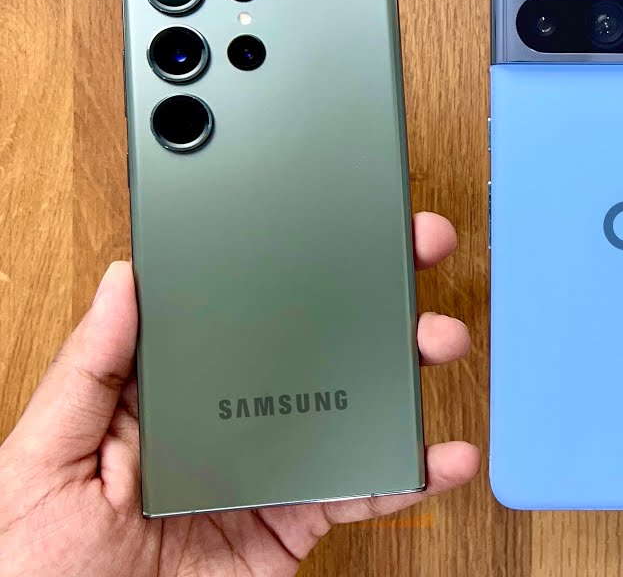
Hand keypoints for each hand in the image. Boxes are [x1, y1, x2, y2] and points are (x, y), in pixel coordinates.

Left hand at [0, 212, 479, 576]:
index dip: (290, 261)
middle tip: (418, 249)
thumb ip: (89, 370)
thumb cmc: (34, 558)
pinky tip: (442, 455)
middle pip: (313, 343)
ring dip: (406, 371)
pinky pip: (363, 492)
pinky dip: (409, 475)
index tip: (332, 219)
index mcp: (167, 390)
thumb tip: (123, 280)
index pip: (239, 308)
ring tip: (439, 341)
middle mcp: (230, 418)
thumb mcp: (44, 454)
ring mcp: (270, 468)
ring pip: (353, 406)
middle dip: (374, 294)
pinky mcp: (296, 523)